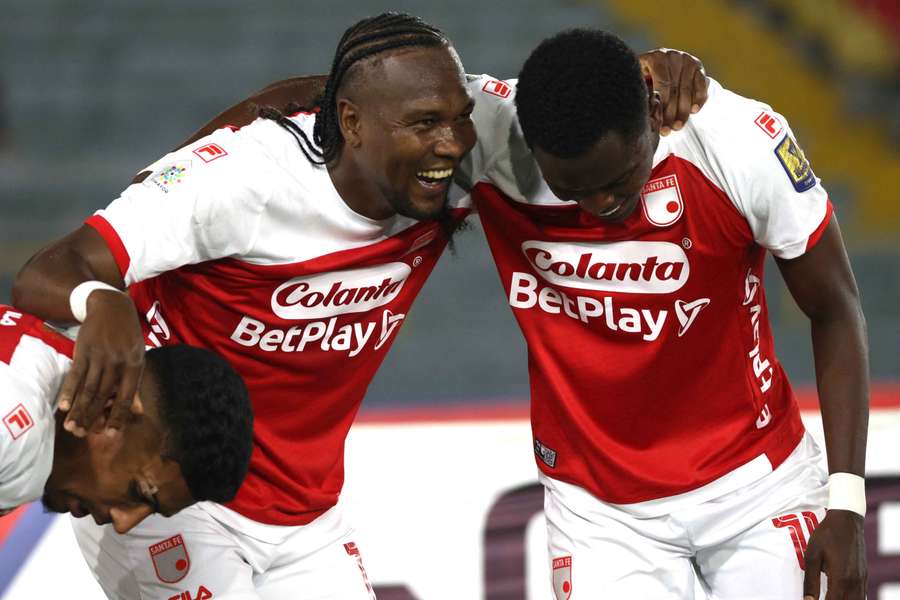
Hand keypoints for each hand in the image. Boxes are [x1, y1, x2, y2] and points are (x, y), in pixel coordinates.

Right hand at [57, 289, 144, 435]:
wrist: (112, 306)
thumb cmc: (127, 336)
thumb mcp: (137, 357)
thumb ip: (134, 384)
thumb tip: (137, 411)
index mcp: (135, 366)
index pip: (126, 397)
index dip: (118, 416)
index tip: (110, 434)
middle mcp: (118, 363)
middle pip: (103, 396)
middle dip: (92, 417)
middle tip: (82, 435)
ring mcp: (100, 356)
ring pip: (88, 388)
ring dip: (79, 410)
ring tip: (71, 427)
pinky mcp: (83, 350)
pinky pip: (75, 374)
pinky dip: (69, 391)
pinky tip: (64, 406)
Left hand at [638, 49, 708, 134]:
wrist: (661, 63)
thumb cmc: (645, 76)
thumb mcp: (639, 79)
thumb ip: (641, 90)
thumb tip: (639, 109)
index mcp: (655, 57)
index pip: (662, 85)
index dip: (662, 105)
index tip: (658, 123)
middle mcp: (672, 56)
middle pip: (674, 89)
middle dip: (671, 112)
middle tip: (668, 130)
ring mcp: (686, 60)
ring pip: (687, 89)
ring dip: (684, 111)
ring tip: (678, 126)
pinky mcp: (698, 65)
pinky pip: (701, 84)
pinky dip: (699, 98)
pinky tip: (694, 111)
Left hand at [803, 510, 866, 599]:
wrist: (847, 520)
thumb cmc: (826, 536)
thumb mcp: (812, 556)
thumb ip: (810, 581)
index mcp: (841, 578)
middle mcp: (854, 582)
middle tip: (820, 597)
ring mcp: (861, 579)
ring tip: (829, 595)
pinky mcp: (864, 575)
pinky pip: (861, 595)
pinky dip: (851, 598)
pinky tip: (839, 595)